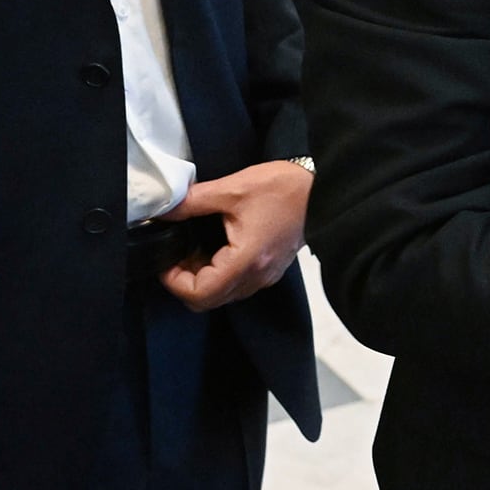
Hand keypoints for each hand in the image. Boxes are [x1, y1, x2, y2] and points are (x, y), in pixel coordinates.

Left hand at [157, 159, 310, 310]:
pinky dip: (221, 275)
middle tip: (177, 255)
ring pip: (223, 296)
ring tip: (196, 248)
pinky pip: (238, 285)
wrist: (325, 188)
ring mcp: (266, 276)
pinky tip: (217, 248)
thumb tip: (164, 209)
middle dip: (185, 282)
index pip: (199, 294)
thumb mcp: (233, 188)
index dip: (174, 282)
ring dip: (204, 279)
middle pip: (208, 301)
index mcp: (246, 260)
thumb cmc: (285, 188)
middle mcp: (257, 276)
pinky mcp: (271, 270)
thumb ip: (193, 200)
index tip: (165, 260)